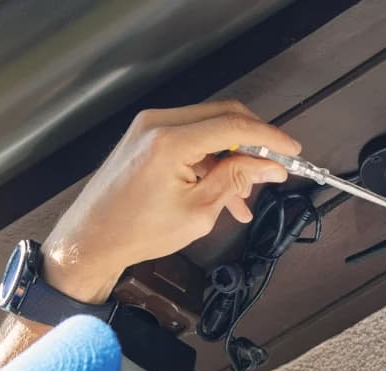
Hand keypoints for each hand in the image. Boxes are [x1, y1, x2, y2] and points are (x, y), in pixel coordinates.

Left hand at [41, 100, 301, 301]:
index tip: (292, 151)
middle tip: (272, 171)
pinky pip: (189, 141)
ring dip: (231, 158)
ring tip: (243, 199)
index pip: (234, 125)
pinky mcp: (145, 138)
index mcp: (172, 140)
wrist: (93, 239)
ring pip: (208, 130)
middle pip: (223, 117)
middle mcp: (159, 122)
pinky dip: (210, 162)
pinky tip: (223, 195)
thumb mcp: (198, 212)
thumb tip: (268, 165)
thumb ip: (235, 179)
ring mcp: (150, 127)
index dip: (269, 138)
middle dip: (252, 144)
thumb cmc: (139, 232)